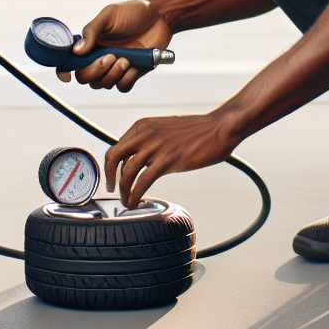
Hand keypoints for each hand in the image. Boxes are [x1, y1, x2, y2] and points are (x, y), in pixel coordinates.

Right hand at [59, 0, 172, 92]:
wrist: (160, 16)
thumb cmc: (133, 12)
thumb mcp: (110, 15)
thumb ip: (92, 31)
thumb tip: (76, 51)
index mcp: (90, 44)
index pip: (69, 61)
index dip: (64, 70)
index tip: (67, 76)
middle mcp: (99, 57)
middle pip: (84, 77)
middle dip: (94, 71)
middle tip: (110, 56)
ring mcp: (115, 67)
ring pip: (102, 84)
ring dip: (112, 74)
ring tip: (125, 59)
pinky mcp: (131, 73)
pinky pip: (122, 87)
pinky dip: (125, 80)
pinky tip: (133, 66)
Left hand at [104, 112, 239, 207]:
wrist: (220, 127)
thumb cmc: (198, 130)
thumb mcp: (166, 128)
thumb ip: (150, 140)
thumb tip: (139, 158)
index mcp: (143, 125)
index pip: (116, 146)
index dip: (111, 166)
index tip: (114, 178)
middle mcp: (145, 134)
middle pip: (113, 157)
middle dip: (109, 177)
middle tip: (113, 189)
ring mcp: (156, 147)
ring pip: (126, 172)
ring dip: (123, 191)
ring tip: (128, 200)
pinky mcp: (168, 161)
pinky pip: (142, 182)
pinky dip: (134, 195)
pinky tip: (136, 202)